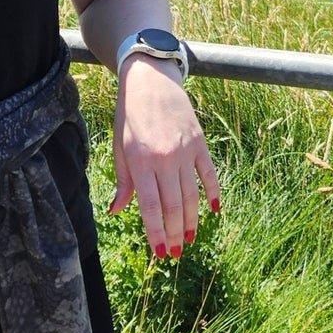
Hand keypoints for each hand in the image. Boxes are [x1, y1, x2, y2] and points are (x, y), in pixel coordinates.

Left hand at [109, 57, 220, 258]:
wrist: (150, 79)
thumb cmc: (130, 114)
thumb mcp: (119, 146)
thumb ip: (123, 181)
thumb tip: (117, 211)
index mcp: (141, 162)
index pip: (151, 207)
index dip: (156, 233)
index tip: (160, 252)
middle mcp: (165, 159)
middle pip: (174, 207)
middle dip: (175, 234)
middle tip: (175, 253)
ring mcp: (185, 151)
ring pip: (192, 195)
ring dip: (192, 221)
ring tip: (189, 239)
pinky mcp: (199, 142)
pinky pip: (209, 174)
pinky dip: (214, 193)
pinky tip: (214, 211)